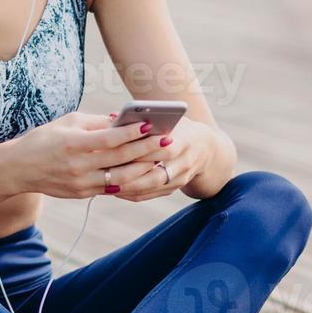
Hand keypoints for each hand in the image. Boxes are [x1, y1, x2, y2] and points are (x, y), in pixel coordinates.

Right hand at [13, 110, 165, 197]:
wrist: (18, 169)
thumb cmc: (44, 139)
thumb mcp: (68, 123)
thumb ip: (96, 122)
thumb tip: (124, 120)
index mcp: (74, 144)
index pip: (110, 138)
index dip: (132, 132)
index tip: (151, 124)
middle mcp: (78, 165)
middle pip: (120, 158)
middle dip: (147, 149)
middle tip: (168, 140)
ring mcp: (81, 183)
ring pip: (121, 178)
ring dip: (144, 168)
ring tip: (161, 158)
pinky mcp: (82, 194)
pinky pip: (111, 188)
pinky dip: (130, 181)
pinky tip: (144, 172)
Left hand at [98, 113, 214, 201]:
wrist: (205, 148)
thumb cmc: (179, 128)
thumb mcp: (169, 119)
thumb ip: (143, 119)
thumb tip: (113, 117)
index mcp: (184, 142)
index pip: (160, 150)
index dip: (138, 152)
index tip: (116, 152)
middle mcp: (184, 163)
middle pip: (155, 173)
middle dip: (130, 174)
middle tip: (107, 173)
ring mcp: (181, 178)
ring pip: (151, 187)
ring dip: (128, 188)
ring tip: (108, 184)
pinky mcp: (175, 188)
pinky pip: (151, 195)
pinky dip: (133, 194)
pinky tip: (116, 190)